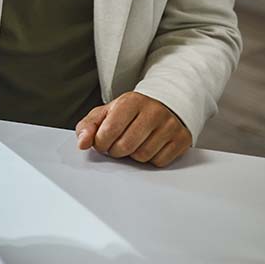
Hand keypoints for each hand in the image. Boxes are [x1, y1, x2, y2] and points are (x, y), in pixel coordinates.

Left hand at [75, 92, 191, 166]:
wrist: (164, 105)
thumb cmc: (131, 112)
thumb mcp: (106, 113)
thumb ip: (88, 126)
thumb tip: (82, 143)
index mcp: (131, 102)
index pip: (109, 131)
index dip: (101, 142)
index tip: (102, 141)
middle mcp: (153, 111)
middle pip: (125, 146)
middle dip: (116, 150)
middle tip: (117, 144)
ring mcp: (170, 125)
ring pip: (143, 156)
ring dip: (133, 155)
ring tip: (134, 143)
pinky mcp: (182, 139)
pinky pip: (159, 162)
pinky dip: (151, 159)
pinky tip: (149, 146)